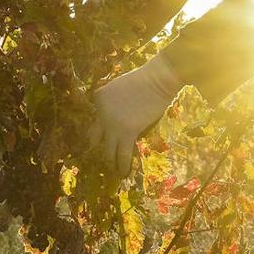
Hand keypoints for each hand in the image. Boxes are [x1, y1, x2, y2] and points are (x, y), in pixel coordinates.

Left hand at [89, 55, 183, 176]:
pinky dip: (122, 165)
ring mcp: (112, 124)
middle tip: (104, 156)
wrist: (157, 79)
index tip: (108, 135)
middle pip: (95, 137)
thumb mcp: (119, 87)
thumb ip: (113, 102)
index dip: (103, 128)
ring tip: (113, 169)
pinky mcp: (127, 132)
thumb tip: (117, 117)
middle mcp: (101, 113)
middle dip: (99, 147)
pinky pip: (122, 154)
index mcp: (98, 98)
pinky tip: (123, 173)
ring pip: (107, 149)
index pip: (96, 118)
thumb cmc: (144, 80)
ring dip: (110, 161)